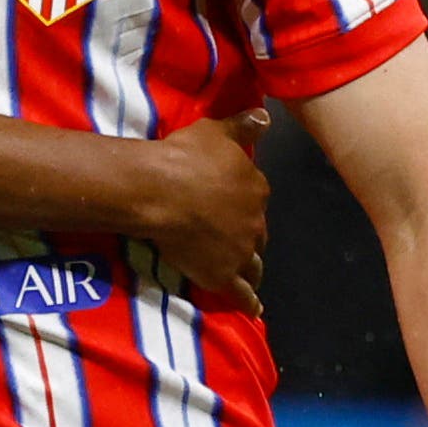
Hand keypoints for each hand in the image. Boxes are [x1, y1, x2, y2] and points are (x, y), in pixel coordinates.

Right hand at [137, 117, 269, 314]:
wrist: (161, 190)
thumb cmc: (185, 157)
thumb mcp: (216, 132)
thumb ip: (243, 127)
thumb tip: (266, 116)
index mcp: (256, 187)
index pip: (256, 197)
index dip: (243, 202)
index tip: (231, 203)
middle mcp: (255, 221)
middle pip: (258, 234)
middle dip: (249, 236)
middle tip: (235, 239)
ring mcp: (240, 251)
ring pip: (254, 265)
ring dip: (253, 269)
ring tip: (251, 276)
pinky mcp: (222, 275)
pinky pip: (241, 294)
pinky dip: (249, 303)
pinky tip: (254, 310)